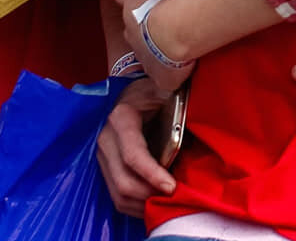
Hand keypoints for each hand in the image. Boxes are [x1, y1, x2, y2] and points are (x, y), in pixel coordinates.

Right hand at [96, 77, 177, 217]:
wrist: (133, 92)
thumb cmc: (152, 90)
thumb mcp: (164, 91)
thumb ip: (175, 108)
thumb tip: (193, 132)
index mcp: (121, 119)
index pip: (133, 155)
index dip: (152, 174)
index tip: (172, 187)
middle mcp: (106, 139)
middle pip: (123, 181)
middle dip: (149, 195)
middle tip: (174, 199)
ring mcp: (103, 155)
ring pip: (118, 193)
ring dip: (142, 205)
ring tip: (166, 204)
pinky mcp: (105, 166)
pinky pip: (116, 195)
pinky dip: (135, 205)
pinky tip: (153, 202)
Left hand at [112, 0, 195, 91]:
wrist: (170, 33)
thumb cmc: (151, 13)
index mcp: (132, 34)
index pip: (133, 34)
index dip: (141, 30)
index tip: (149, 26)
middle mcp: (139, 53)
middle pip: (143, 51)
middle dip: (150, 47)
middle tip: (163, 40)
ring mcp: (151, 69)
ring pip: (155, 66)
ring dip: (162, 61)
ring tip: (175, 55)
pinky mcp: (165, 81)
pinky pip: (169, 80)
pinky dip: (174, 77)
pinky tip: (183, 72)